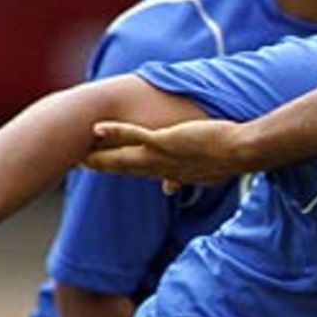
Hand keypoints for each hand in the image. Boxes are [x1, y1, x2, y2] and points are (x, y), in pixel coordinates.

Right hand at [86, 120, 249, 192]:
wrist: (240, 152)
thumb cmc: (225, 160)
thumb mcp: (201, 174)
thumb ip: (180, 178)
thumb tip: (168, 188)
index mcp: (168, 173)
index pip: (137, 173)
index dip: (116, 171)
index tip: (97, 168)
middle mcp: (161, 168)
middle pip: (125, 168)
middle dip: (101, 166)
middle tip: (77, 164)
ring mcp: (162, 156)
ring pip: (125, 157)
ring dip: (102, 156)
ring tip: (78, 155)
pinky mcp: (166, 142)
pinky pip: (136, 136)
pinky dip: (117, 132)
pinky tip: (97, 128)